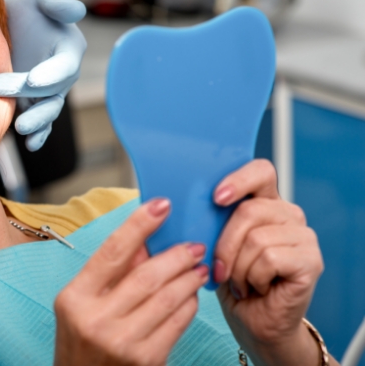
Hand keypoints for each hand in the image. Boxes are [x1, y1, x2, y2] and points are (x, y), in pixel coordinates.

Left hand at [0, 0, 86, 150]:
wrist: (0, 24)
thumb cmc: (22, 5)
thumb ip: (55, 2)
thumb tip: (77, 11)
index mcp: (68, 47)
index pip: (65, 65)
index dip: (52, 74)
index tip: (33, 80)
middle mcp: (62, 73)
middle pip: (53, 90)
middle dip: (30, 95)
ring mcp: (48, 91)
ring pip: (48, 110)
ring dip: (37, 121)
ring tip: (21, 128)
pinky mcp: (33, 102)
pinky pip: (41, 122)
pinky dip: (39, 135)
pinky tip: (30, 144)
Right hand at [54, 199, 208, 365]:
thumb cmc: (82, 344)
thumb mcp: (82, 304)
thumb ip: (111, 272)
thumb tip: (145, 240)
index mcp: (75, 298)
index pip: (112, 251)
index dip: (139, 224)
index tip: (161, 205)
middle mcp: (96, 319)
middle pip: (147, 275)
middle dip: (176, 255)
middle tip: (193, 245)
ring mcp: (123, 342)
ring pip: (168, 298)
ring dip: (188, 278)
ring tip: (198, 267)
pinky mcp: (147, 360)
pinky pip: (177, 322)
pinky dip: (189, 304)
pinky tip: (191, 294)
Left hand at [212, 160, 325, 365]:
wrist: (253, 322)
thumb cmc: (231, 281)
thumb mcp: (213, 244)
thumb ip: (210, 220)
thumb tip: (184, 204)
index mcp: (264, 202)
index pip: (260, 171)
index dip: (239, 180)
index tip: (217, 198)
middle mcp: (288, 214)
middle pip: (249, 210)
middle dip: (224, 244)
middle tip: (219, 268)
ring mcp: (303, 236)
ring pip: (256, 238)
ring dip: (238, 267)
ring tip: (241, 281)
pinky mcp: (310, 260)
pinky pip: (269, 258)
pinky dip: (253, 278)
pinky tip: (257, 287)